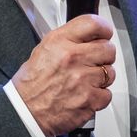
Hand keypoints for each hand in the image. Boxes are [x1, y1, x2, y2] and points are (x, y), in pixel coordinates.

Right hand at [12, 14, 116, 136]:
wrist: (26, 112)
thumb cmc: (32, 83)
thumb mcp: (43, 49)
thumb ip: (67, 39)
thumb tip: (88, 36)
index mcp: (59, 42)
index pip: (93, 24)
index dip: (104, 29)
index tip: (105, 33)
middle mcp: (72, 57)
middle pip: (108, 48)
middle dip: (104, 55)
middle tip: (94, 62)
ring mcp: (82, 79)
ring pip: (110, 72)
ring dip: (101, 78)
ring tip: (85, 81)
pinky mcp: (89, 99)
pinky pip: (107, 94)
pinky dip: (99, 97)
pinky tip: (85, 95)